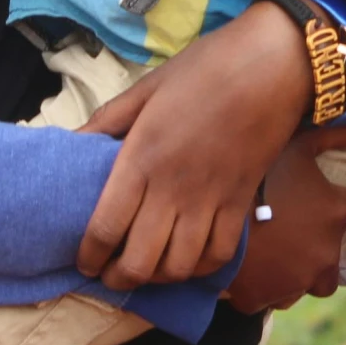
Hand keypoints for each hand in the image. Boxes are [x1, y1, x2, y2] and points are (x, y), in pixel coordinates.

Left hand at [74, 0, 314, 288]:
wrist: (273, 65)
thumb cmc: (205, 69)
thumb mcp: (147, 87)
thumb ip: (107, 120)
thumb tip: (71, 140)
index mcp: (142, 157)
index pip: (105, 227)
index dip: (89, 255)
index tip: (85, 261)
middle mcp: (173, 188)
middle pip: (139, 261)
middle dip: (119, 279)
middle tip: (111, 274)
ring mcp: (210, 200)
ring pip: (178, 267)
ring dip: (158, 278)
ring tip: (148, 270)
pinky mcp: (241, 203)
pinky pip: (219, 255)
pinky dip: (200, 268)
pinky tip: (189, 259)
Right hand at [221, 123, 345, 313]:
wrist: (207, 216)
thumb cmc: (258, 174)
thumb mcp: (299, 144)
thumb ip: (340, 136)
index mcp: (336, 213)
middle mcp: (325, 253)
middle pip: (337, 260)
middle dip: (326, 249)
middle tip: (302, 232)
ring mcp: (296, 281)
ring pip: (308, 283)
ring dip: (298, 270)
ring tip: (275, 251)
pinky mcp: (265, 298)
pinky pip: (273, 296)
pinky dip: (267, 286)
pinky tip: (252, 267)